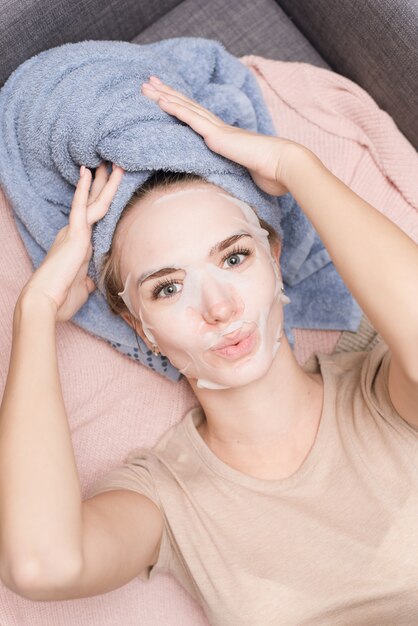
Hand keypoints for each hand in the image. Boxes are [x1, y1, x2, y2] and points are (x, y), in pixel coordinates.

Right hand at [19, 162, 123, 321]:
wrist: (45, 303)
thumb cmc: (61, 299)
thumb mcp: (81, 288)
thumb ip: (87, 281)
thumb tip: (90, 282)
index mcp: (78, 245)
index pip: (95, 219)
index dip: (103, 203)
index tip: (111, 188)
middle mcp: (75, 234)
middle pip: (95, 204)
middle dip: (105, 184)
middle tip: (115, 164)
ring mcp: (75, 233)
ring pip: (94, 202)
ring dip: (105, 182)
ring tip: (113, 162)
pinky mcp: (74, 235)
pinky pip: (81, 208)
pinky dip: (84, 190)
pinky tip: (87, 172)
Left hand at [141, 76, 302, 195]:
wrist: (283, 165)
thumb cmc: (271, 173)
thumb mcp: (249, 173)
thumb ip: (239, 172)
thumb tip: (239, 183)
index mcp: (226, 137)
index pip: (199, 118)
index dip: (182, 105)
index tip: (167, 96)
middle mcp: (220, 129)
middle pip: (188, 107)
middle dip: (168, 93)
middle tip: (150, 81)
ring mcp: (218, 130)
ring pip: (186, 108)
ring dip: (164, 95)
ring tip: (146, 85)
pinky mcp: (217, 136)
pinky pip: (191, 119)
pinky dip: (175, 108)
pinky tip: (161, 100)